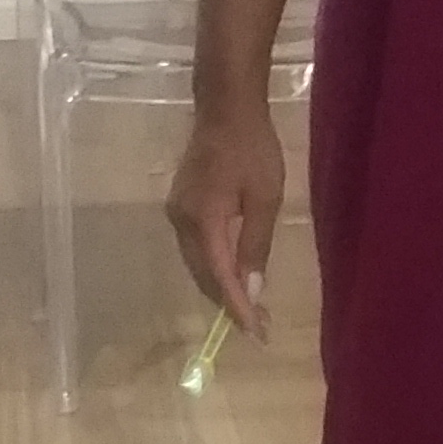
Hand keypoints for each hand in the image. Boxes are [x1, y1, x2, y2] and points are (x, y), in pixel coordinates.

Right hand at [166, 95, 285, 332]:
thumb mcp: (264, 199)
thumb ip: (256, 246)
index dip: (238, 309)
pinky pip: (197, 249)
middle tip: (261, 326)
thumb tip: (251, 292)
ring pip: (198, 265)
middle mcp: (182, 222)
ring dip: (222, 287)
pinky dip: (215, 267)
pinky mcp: (181, 207)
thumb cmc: (252, 149)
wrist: (225, 109)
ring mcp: (177, 214)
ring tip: (252, 308)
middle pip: (203, 276)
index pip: (219, 277)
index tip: (257, 334)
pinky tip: (235, 275)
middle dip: (230, 304)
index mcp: (203, 221)